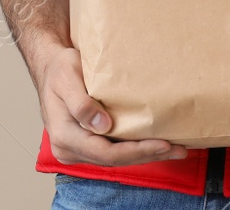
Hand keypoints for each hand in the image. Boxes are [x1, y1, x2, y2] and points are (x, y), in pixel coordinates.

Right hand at [38, 45, 189, 166]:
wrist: (51, 68)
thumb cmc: (59, 69)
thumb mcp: (67, 78)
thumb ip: (81, 103)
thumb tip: (102, 126)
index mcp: (64, 135)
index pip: (105, 152)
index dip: (135, 151)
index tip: (162, 143)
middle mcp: (69, 148)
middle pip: (114, 160)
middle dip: (148, 156)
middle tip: (178, 149)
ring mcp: (77, 149)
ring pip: (116, 159)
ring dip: (145, 155)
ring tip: (174, 150)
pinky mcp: (86, 145)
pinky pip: (112, 151)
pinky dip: (135, 149)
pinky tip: (154, 145)